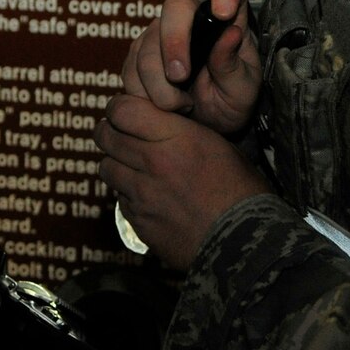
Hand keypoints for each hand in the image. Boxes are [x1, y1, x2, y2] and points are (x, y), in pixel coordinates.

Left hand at [96, 93, 267, 269]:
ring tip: (134, 168)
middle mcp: (152, 162)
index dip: (120, 106)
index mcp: (175, 138)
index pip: (122, 110)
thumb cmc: (241, 190)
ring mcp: (142, 195)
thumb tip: (158, 122)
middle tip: (122, 135)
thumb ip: (182, 131)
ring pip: (106, 168)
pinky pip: (119, 200)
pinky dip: (128, 195)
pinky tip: (148, 198)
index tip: (127, 111)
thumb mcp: (219, 145)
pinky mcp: (139, 222)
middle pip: (104, 136)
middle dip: (110, 132)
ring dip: (116, 164)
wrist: (245, 242)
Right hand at [121, 0, 261, 134]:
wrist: (204, 127)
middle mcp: (192, 18)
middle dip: (173, 43)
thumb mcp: (243, 89)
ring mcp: (160, 33)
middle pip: (175, 8)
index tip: (224, 11)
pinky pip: (130, 69)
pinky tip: (165, 107)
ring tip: (183, 106)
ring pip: (147, 46)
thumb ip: (233, 63)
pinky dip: (145, 94)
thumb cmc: (231, 101)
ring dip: (161, 85)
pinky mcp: (137, 54)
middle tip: (180, 77)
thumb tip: (231, 32)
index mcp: (228, 19)